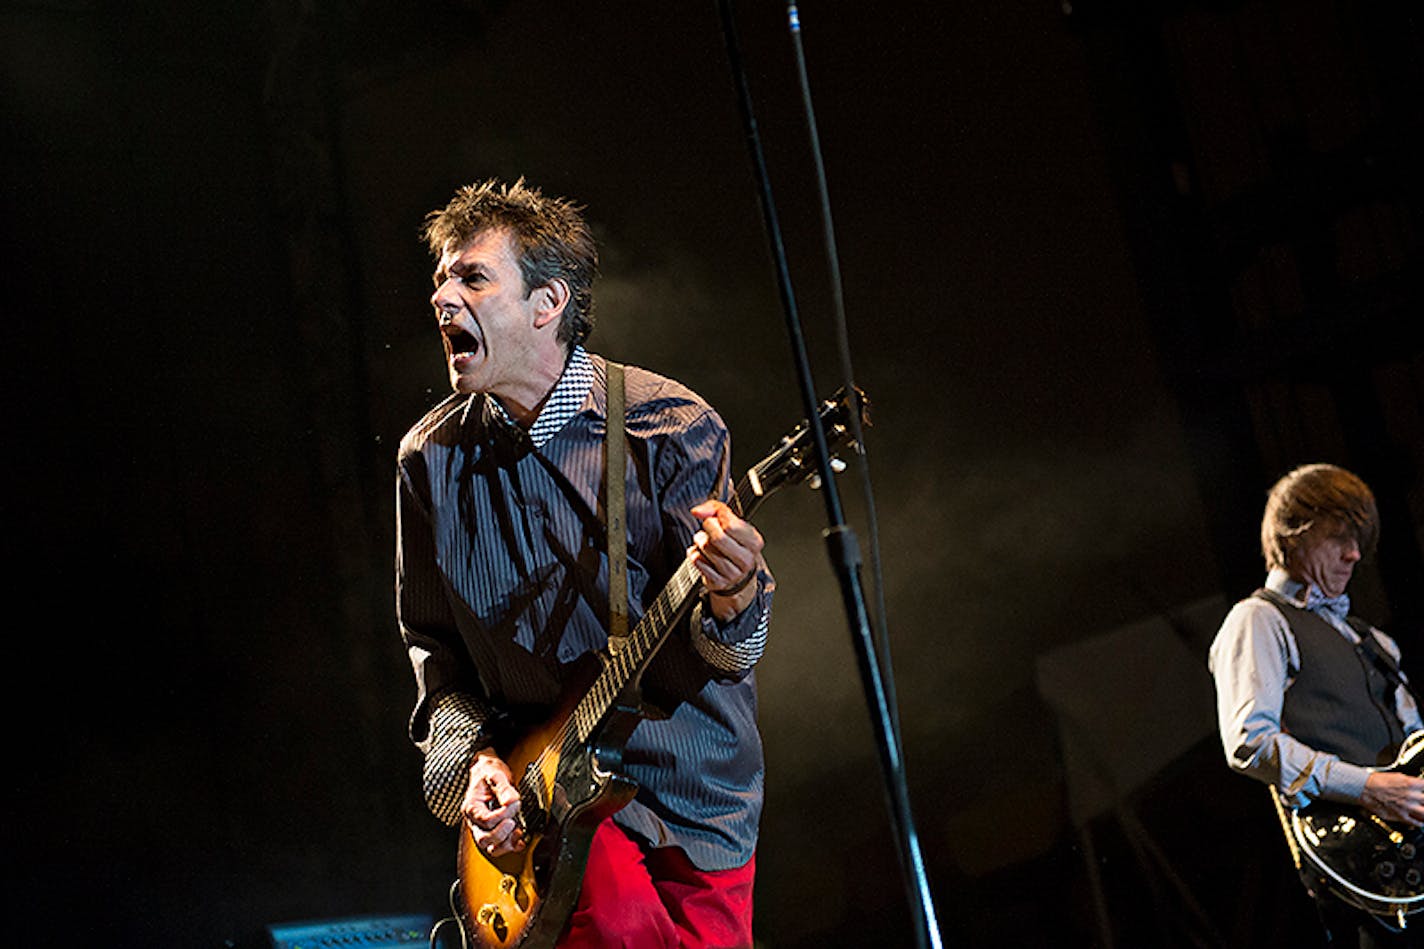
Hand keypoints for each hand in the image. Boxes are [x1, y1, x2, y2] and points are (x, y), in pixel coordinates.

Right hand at [462, 751, 524, 856]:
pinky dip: (511, 847)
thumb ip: (504, 788)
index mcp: (471, 807)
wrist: (486, 773)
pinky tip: (520, 841)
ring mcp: (483, 829)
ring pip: (491, 848)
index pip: (485, 820)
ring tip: (518, 831)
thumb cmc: (487, 774)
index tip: (514, 803)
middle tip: (513, 821)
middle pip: (484, 839)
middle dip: (501, 833)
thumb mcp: (495, 774)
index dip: (502, 815)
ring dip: (506, 843)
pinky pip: (499, 848)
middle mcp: (475, 822)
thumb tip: (512, 801)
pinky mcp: (493, 832)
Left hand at [689, 499, 764, 621]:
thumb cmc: (733, 542)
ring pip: (706, 549)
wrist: (736, 572)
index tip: (716, 517)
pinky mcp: (719, 582)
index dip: (717, 517)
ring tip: (705, 541)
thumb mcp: (731, 521)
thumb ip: (715, 509)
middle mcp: (746, 559)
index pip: (730, 525)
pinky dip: (695, 554)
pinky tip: (701, 554)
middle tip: (708, 528)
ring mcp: (733, 573)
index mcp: (754, 542)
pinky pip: (698, 562)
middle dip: (708, 528)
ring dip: (700, 541)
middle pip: (718, 538)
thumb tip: (698, 511)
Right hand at [1361, 771, 1423, 825]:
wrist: (1364, 788)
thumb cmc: (1377, 781)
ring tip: (1423, 811)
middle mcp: (1411, 796)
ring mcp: (1406, 807)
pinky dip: (1420, 823)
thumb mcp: (1398, 776)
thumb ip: (1412, 782)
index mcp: (1411, 784)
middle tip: (1422, 801)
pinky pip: (1415, 822)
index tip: (1423, 791)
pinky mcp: (1400, 816)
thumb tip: (1419, 786)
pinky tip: (1421, 821)